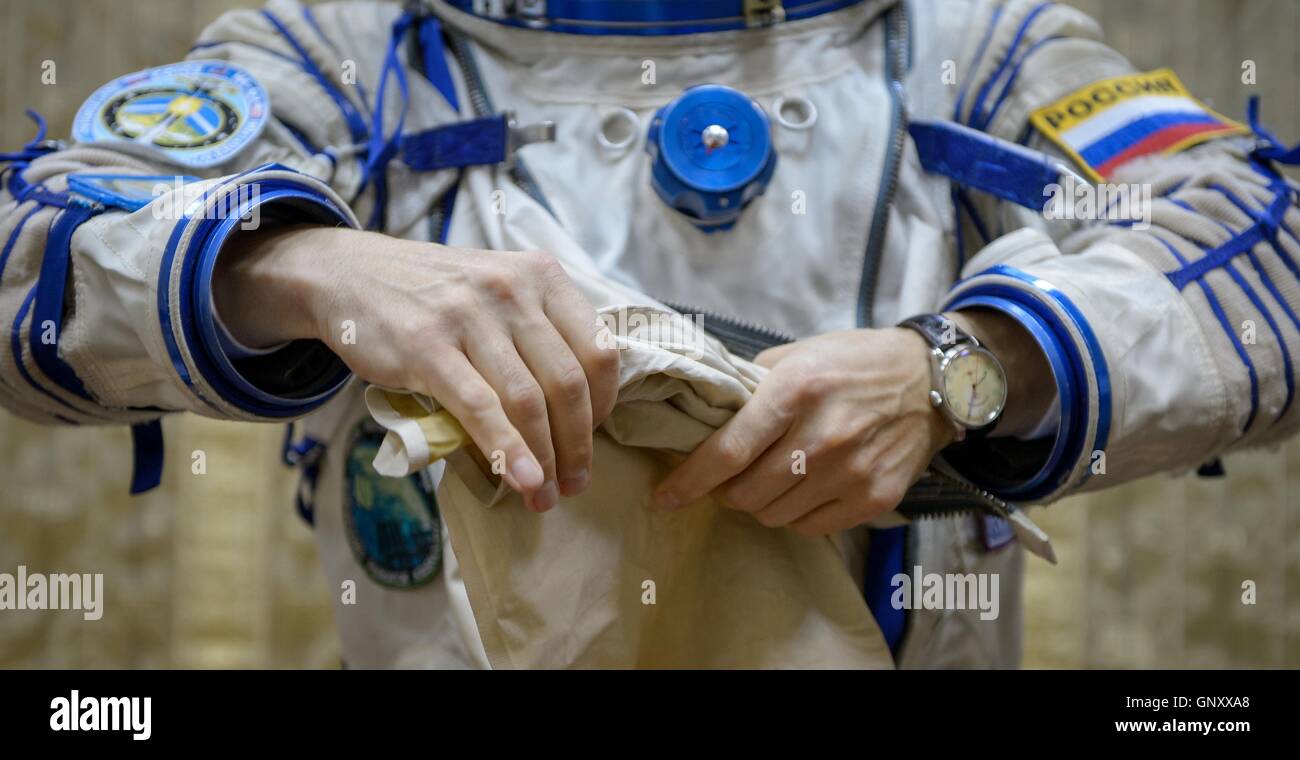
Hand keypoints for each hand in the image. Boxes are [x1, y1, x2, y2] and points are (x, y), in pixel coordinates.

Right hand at [214, 225, 619, 512]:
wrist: (352, 274)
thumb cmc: (437, 294)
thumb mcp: (499, 290)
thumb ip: (540, 332)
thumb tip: (579, 413)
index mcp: (541, 275)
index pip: (598, 349)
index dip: (604, 405)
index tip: (594, 437)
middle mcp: (511, 289)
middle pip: (568, 382)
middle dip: (578, 445)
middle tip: (574, 483)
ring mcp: (469, 316)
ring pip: (528, 400)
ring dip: (544, 459)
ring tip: (544, 495)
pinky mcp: (427, 346)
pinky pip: (479, 408)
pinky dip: (505, 451)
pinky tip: (518, 481)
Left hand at [653, 328, 954, 534]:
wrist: (932, 380)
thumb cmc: (854, 362)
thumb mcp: (796, 355)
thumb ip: (750, 387)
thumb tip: (704, 417)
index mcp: (796, 392)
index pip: (728, 452)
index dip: (689, 481)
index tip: (664, 496)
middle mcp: (822, 436)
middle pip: (746, 493)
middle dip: (724, 491)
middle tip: (728, 477)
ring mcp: (851, 472)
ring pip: (774, 515)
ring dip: (759, 503)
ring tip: (770, 478)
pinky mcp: (873, 498)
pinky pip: (811, 527)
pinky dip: (795, 514)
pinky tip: (802, 488)